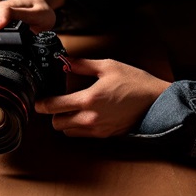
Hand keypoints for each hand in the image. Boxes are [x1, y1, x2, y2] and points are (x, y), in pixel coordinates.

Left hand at [35, 58, 170, 137]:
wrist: (157, 101)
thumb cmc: (135, 82)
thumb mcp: (107, 66)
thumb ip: (82, 65)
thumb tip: (65, 61)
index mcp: (88, 99)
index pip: (55, 107)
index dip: (42, 104)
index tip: (39, 101)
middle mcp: (91, 118)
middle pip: (58, 124)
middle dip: (54, 114)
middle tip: (58, 103)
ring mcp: (98, 129)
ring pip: (69, 132)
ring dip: (66, 122)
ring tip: (72, 109)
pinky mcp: (106, 135)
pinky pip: (83, 135)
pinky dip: (79, 127)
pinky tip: (86, 115)